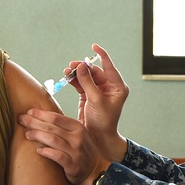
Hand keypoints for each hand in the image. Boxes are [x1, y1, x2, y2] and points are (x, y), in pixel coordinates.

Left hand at [19, 108, 105, 184]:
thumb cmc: (82, 152)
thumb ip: (63, 127)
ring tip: (27, 134)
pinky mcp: (73, 165)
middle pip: (52, 126)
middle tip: (21, 120)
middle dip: (34, 122)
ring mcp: (76, 151)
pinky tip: (38, 151)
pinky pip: (58, 156)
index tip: (28, 112)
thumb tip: (40, 119)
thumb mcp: (77, 135)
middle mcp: (77, 137)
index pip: (56, 117)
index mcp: (77, 127)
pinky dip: (47, 152)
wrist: (95, 171)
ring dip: (38, 135)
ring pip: (53, 139)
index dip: (41, 114)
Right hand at [69, 44, 128, 159]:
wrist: (98, 138)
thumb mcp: (96, 100)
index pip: (110, 67)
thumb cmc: (103, 121)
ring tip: (67, 70)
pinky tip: (67, 76)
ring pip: (86, 77)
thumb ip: (88, 82)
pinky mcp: (88, 96)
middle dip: (83, 67)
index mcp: (117, 87)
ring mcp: (98, 91)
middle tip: (72, 65)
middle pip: (95, 72)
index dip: (102, 55)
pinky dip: (74, 80)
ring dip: (77, 73)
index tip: (95, 46)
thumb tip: (81, 66)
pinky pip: (81, 84)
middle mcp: (109, 88)